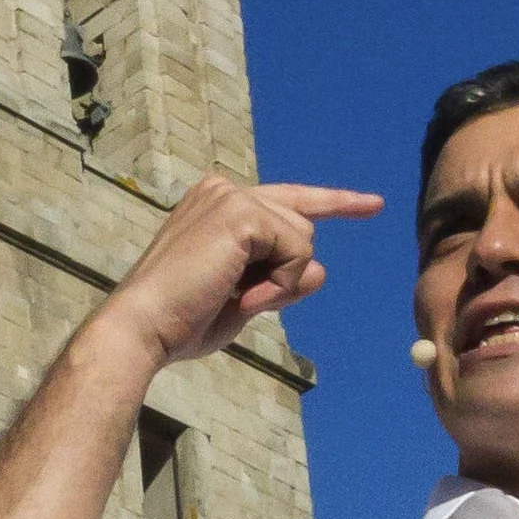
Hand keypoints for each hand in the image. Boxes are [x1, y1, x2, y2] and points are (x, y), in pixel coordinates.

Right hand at [95, 177, 383, 368]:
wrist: (144, 328)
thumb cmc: (183, 321)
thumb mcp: (247, 300)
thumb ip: (282, 281)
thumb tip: (321, 269)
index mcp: (218, 203)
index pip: (290, 199)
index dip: (335, 203)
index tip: (373, 204)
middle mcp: (224, 190)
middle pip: (303, 226)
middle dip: (287, 273)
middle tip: (241, 301)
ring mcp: (232, 197)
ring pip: (303, 239)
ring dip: (281, 281)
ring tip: (236, 298)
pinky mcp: (241, 213)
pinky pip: (297, 249)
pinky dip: (280, 283)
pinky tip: (243, 296)